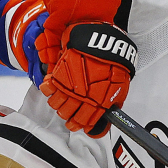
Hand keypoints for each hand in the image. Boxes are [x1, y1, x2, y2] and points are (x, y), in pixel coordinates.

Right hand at [37, 20, 134, 135]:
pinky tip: (52, 87)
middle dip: (68, 115)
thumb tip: (105, 119)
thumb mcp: (119, 88)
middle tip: (69, 110)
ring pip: (56, 105)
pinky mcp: (60, 74)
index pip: (83, 122)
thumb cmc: (114, 62)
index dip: (78, 125)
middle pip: (67, 115)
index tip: (76, 124)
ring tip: (62, 98)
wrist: (104, 41)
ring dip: (58, 103)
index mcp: (98, 103)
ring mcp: (69, 86)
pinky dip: (47, 90)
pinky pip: (47, 89)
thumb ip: (110, 105)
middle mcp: (82, 97)